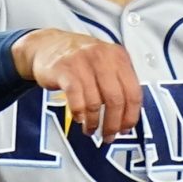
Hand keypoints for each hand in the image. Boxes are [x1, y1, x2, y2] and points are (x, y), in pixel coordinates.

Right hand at [13, 28, 141, 141]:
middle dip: (113, 124)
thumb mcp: (105, 64)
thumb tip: (127, 116)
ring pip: (95, 102)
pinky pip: (76, 99)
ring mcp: (83, 62)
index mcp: (119, 57)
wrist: (48, 45)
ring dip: (94, 122)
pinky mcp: (64, 70)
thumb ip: (118, 84)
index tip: (125, 129)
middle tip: (108, 136)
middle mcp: (103, 57)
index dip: (131, 116)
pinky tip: (79, 118)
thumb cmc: (80, 60)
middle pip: (116, 99)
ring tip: (91, 129)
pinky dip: (79, 113)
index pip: (134, 92)